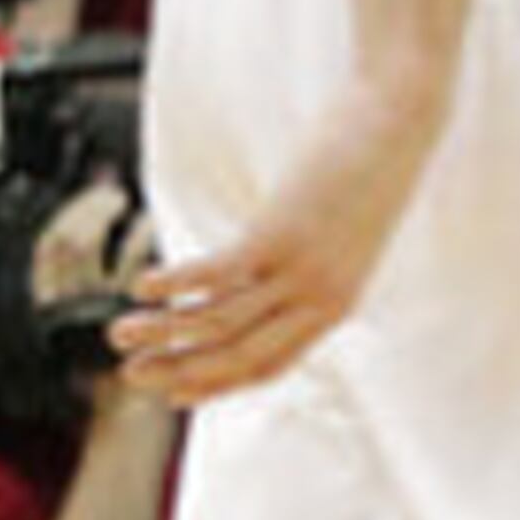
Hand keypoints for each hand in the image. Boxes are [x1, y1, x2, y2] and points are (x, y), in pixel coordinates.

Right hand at [108, 65, 446, 402]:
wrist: (400, 122)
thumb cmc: (372, 170)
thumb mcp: (348, 232)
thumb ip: (311, 263)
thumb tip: (268, 270)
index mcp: (336, 306)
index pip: (269, 366)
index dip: (216, 386)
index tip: (174, 397)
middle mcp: (319, 299)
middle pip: (236, 357)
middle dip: (178, 372)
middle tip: (130, 376)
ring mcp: (300, 271)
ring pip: (217, 321)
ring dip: (162, 331)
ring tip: (118, 332)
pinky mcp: (281, 235)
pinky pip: (216, 275)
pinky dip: (175, 285)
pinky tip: (142, 287)